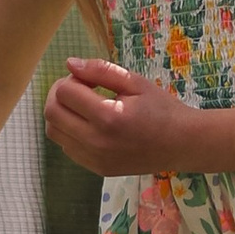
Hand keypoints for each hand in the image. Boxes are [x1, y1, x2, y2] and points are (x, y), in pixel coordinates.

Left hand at [43, 59, 207, 179]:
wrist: (183, 144)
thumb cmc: (162, 109)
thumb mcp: (135, 82)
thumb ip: (100, 70)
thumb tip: (69, 64)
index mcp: (108, 116)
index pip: (64, 92)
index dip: (71, 79)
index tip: (89, 79)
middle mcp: (97, 142)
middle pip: (52, 113)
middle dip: (60, 95)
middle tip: (80, 89)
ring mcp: (95, 159)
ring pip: (54, 132)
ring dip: (62, 115)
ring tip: (84, 108)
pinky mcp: (97, 169)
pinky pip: (68, 148)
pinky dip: (70, 132)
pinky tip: (91, 125)